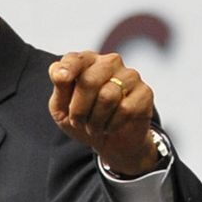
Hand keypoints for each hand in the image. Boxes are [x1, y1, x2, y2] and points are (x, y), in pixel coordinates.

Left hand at [49, 50, 161, 178]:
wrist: (112, 142)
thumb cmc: (84, 120)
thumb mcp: (62, 108)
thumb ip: (59, 89)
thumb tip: (58, 70)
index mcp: (87, 62)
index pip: (75, 59)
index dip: (67, 68)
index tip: (61, 79)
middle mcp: (109, 62)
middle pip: (89, 81)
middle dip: (79, 109)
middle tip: (78, 122)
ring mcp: (129, 76)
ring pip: (107, 96)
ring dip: (95, 120)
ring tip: (94, 127)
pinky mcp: (144, 92)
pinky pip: (125, 109)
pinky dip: (112, 125)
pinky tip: (110, 127)